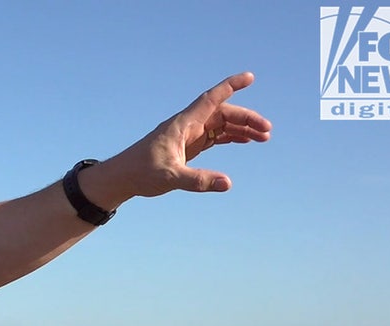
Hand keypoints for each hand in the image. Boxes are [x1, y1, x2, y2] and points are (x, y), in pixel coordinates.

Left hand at [100, 72, 272, 200]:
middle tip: (267, 132)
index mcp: (183, 124)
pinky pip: (214, 136)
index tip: (250, 77)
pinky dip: (230, 136)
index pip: (210, 99)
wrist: (122, 178)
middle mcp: (187, 126)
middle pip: (223, 114)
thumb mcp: (170, 178)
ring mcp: (188, 135)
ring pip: (221, 125)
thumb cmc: (141, 173)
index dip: (230, 86)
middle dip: (246, 118)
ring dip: (241, 128)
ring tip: (263, 138)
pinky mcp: (188, 146)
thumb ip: (198, 180)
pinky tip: (245, 140)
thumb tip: (227, 183)